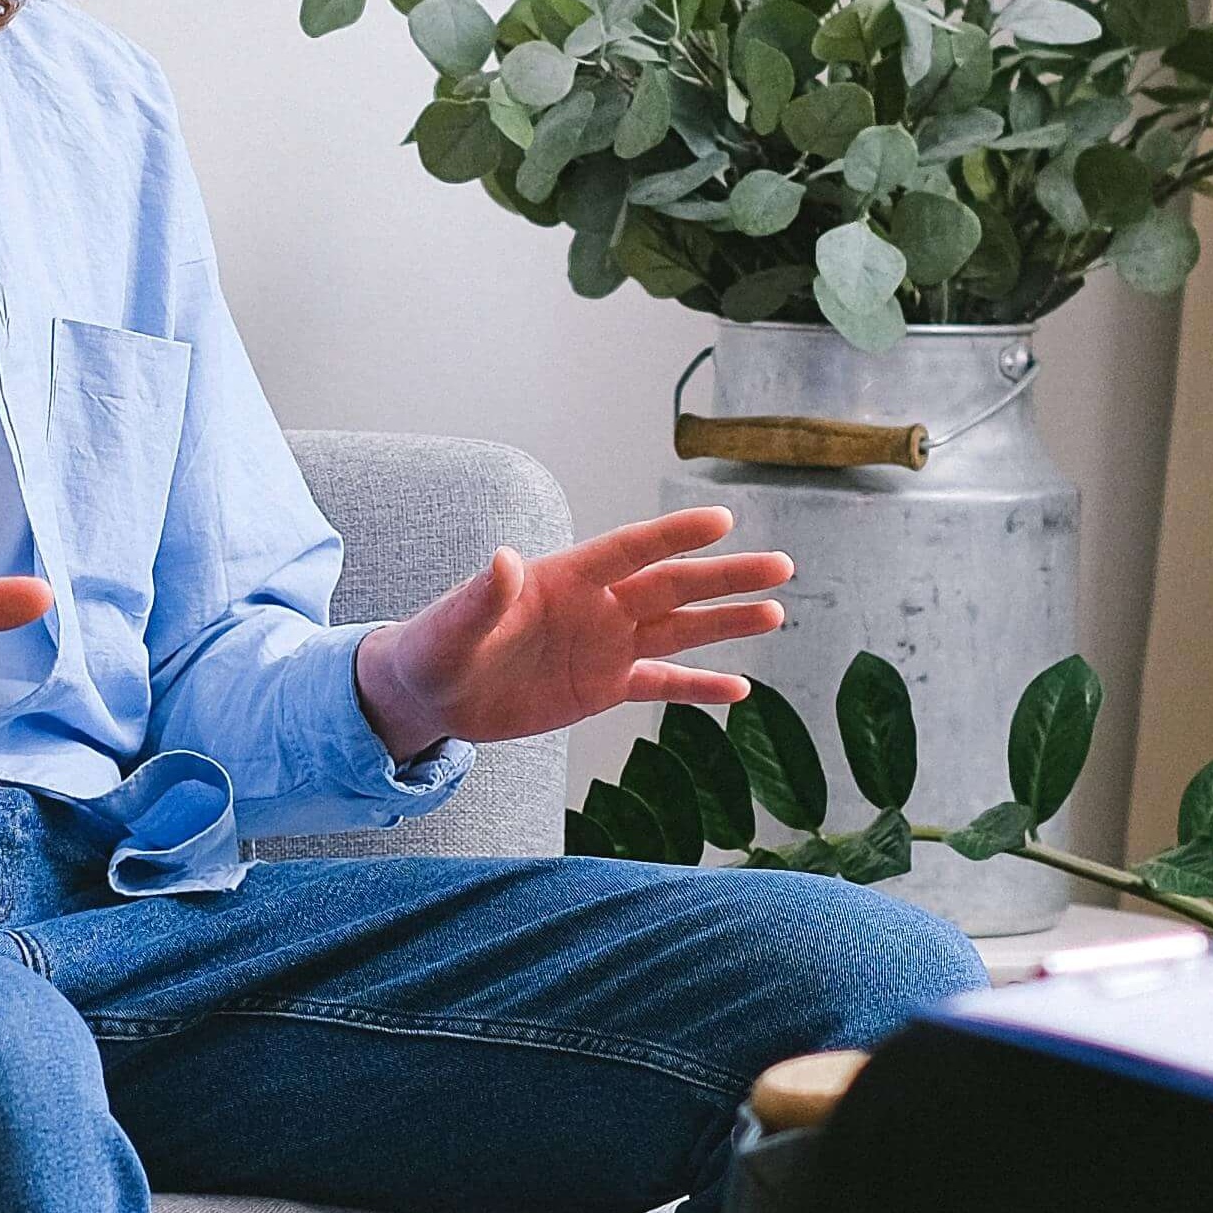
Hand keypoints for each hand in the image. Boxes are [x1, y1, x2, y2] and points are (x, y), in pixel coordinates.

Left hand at [353, 506, 791, 759]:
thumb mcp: (452, 626)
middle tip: (780, 565)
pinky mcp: (601, 686)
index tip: (722, 519)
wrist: (432, 692)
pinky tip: (741, 689)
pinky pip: (660, 685)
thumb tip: (502, 560)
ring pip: (677, 629)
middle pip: (670, 586)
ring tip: (775, 610)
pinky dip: (698, 687)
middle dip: (724, 577)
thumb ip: (481, 597)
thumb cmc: (435, 648)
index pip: (627, 550)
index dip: (672, 535)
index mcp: (562, 578)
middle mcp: (594, 606)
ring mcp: (603, 645)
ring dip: (725, 623)